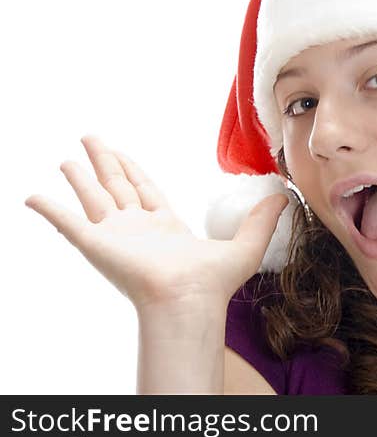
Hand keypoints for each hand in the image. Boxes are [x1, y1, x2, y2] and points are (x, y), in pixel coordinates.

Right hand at [24, 135, 288, 311]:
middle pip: (116, 186)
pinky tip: (32, 196)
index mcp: (164, 227)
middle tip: (91, 137)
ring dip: (79, 177)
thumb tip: (285, 196)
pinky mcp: (96, 243)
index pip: (144, 191)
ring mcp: (115, 235)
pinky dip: (49, 209)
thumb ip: (263, 219)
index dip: (133, 170)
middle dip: (105, 162)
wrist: (189, 299)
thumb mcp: (246, 243)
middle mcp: (136, 229)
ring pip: (93, 197)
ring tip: (68, 158)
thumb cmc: (214, 282)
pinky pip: (66, 222)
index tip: (122, 153)